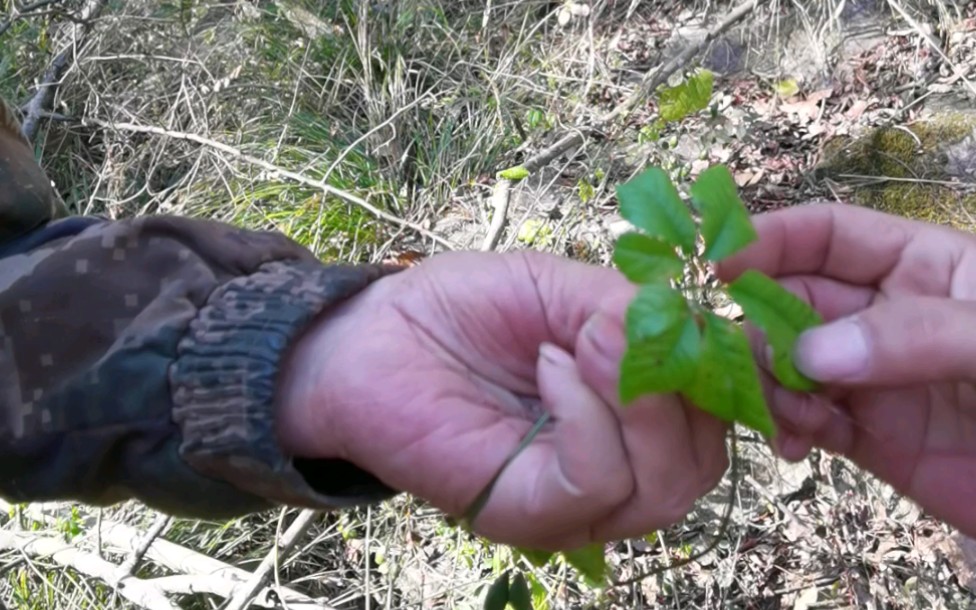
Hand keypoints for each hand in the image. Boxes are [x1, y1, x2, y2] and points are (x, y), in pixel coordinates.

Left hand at [276, 250, 728, 550]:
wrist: (373, 336)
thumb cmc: (462, 310)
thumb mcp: (560, 288)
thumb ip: (631, 309)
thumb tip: (695, 328)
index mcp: (629, 413)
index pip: (715, 416)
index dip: (729, 370)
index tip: (698, 313)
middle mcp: (613, 465)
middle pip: (702, 463)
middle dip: (682, 389)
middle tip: (621, 327)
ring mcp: (573, 499)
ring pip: (664, 487)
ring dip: (638, 402)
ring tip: (582, 339)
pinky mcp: (529, 513)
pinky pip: (598, 485)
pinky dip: (588, 418)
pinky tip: (550, 366)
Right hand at [717, 203, 975, 536]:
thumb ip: (916, 336)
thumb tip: (810, 354)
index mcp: (923, 266)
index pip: (830, 235)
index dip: (771, 239)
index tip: (716, 264)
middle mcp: (886, 315)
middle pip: (792, 300)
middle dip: (755, 323)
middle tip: (730, 359)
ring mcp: (873, 377)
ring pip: (787, 363)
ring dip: (765, 383)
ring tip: (783, 417)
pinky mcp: (869, 438)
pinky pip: (805, 421)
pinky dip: (784, 428)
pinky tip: (794, 446)